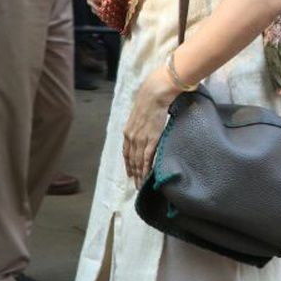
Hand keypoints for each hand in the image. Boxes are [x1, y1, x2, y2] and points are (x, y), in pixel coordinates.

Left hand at [124, 68, 177, 182]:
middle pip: (131, 160)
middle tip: (135, 184)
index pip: (126, 152)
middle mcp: (131, 137)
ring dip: (139, 174)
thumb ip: (140, 125)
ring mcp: (140, 140)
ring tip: (141, 184)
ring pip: (138, 162)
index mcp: (128, 131)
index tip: (129, 173)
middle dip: (133, 173)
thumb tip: (144, 129)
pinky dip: (146, 169)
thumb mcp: (139, 115)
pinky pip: (147, 158)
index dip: (128, 164)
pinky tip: (146, 176)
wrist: (154, 95)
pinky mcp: (151, 140)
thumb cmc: (149, 101)